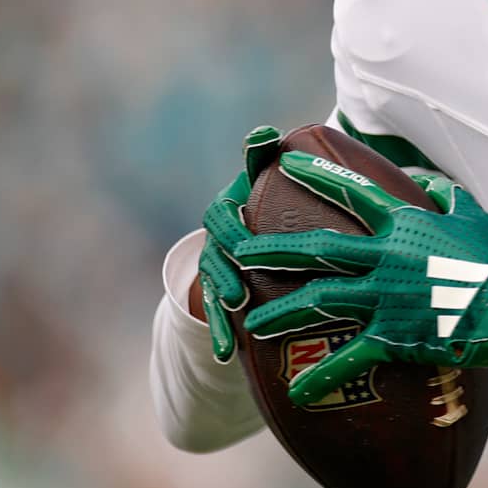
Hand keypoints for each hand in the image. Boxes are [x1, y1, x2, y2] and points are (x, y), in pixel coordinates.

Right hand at [196, 126, 283, 362]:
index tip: (240, 233)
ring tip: (234, 325)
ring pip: (215, 290)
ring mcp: (221, 270)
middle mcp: (219, 241)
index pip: (219, 215)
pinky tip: (226, 354)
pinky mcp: (226, 296)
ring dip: (221, 309)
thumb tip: (265, 132)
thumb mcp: (266, 176)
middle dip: (224, 274)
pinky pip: (220, 317)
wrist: (260, 231)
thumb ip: (262, 156)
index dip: (229, 226)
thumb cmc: (273, 197)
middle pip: (215, 258)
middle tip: (240, 291)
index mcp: (230, 211)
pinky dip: (220, 334)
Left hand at [230, 154, 487, 406]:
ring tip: (252, 322)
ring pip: (319, 301)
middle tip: (238, 249)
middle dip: (272, 249)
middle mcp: (384, 257)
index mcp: (402, 224)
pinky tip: (296, 389)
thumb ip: (437, 191)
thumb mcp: (470, 212)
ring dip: (281, 311)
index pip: (350, 192)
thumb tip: (414, 179)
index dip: (315, 175)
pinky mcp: (392, 336)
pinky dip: (321, 375)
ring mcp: (385, 298)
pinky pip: (349, 357)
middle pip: (316, 249)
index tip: (283, 163)